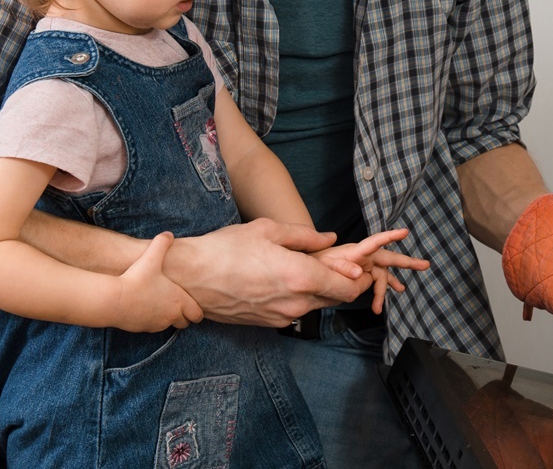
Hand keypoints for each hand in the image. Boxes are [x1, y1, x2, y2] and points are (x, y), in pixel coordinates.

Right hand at [114, 232, 203, 331]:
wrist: (114, 300)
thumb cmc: (136, 279)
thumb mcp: (151, 257)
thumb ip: (161, 243)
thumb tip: (168, 233)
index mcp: (179, 301)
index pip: (197, 315)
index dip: (196, 310)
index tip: (191, 304)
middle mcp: (171, 316)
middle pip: (185, 323)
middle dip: (183, 316)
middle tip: (177, 304)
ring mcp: (157, 325)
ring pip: (169, 326)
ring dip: (168, 318)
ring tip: (160, 304)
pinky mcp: (144, 329)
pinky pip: (154, 327)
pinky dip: (153, 320)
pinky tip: (145, 308)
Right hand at [160, 218, 366, 326]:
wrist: (189, 278)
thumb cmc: (225, 249)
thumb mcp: (268, 229)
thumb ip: (304, 235)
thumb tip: (329, 237)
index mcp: (300, 276)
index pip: (347, 286)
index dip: (360, 277)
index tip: (363, 266)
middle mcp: (295, 302)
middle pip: (336, 299)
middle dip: (345, 283)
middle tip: (345, 265)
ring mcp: (281, 316)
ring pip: (316, 305)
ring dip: (321, 291)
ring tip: (313, 270)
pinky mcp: (268, 323)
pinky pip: (295, 310)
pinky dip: (300, 298)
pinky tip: (287, 281)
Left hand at [313, 227, 431, 313]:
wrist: (311, 267)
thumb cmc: (317, 264)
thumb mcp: (325, 266)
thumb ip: (341, 269)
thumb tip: (359, 275)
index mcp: (356, 252)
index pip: (375, 242)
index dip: (389, 237)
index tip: (404, 232)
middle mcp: (364, 256)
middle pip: (389, 258)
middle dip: (407, 262)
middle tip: (425, 265)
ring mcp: (365, 265)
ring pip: (384, 274)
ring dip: (391, 284)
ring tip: (403, 290)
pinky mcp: (363, 273)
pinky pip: (378, 280)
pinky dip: (383, 289)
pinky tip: (396, 291)